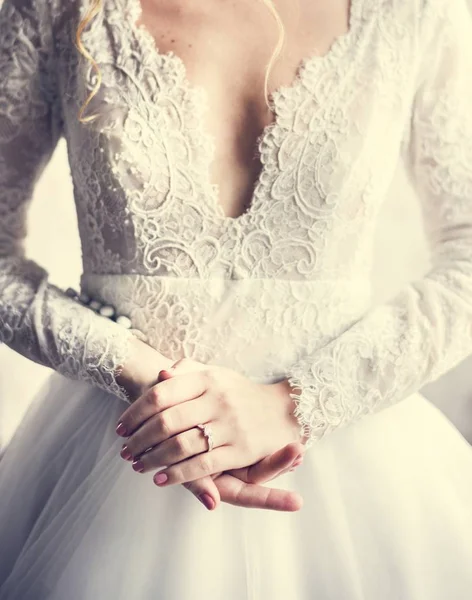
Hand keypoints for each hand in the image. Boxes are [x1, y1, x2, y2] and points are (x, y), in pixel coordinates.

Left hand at [116, 357, 305, 508]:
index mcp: (208, 379)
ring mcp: (230, 426)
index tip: (120, 426)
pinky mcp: (240, 451)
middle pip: (166, 422)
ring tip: (137, 464)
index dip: (135, 412)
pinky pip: (202, 465)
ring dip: (152, 458)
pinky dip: (176, 474)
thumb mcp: (217, 374)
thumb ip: (188, 371)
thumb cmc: (240, 393)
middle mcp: (218, 400)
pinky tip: (160, 478)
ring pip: (180, 445)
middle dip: (139, 439)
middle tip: (124, 450)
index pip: (161, 394)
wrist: (284, 410)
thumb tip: (161, 376)